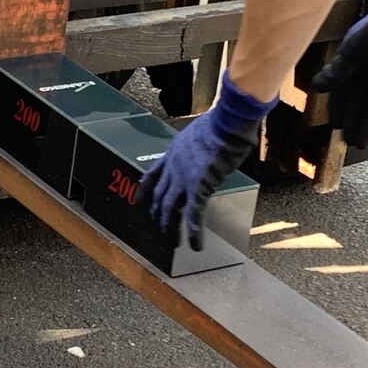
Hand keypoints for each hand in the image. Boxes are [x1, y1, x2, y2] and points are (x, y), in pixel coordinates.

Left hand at [141, 71, 275, 249]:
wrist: (227, 121)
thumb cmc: (223, 121)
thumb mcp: (204, 130)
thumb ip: (202, 143)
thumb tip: (212, 147)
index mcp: (174, 152)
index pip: (153, 174)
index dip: (145, 189)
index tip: (140, 201)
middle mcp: (174, 167)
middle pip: (159, 195)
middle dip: (157, 214)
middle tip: (157, 227)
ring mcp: (184, 178)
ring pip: (170, 209)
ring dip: (170, 228)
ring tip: (172, 243)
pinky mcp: (199, 187)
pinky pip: (193, 215)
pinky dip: (194, 233)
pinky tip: (196, 246)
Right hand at [313, 0, 367, 148]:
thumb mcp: (355, 48)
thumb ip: (338, 70)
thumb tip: (316, 88)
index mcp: (352, 67)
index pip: (342, 94)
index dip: (338, 110)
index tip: (335, 127)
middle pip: (359, 104)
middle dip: (354, 123)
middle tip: (350, 143)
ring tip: (363, 142)